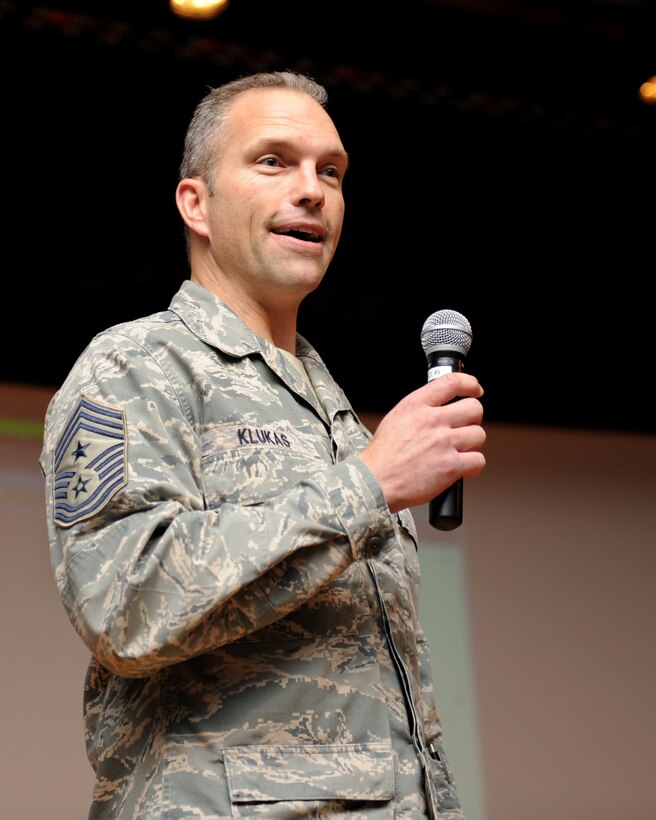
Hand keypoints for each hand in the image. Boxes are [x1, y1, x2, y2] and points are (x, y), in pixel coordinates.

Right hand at [358, 372, 485, 513]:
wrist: (375, 482)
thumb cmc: (382, 455)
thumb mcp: (395, 418)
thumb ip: (420, 409)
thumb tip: (441, 407)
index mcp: (416, 405)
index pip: (452, 382)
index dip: (470, 384)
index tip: (475, 390)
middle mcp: (432, 421)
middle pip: (474, 409)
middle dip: (473, 420)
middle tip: (464, 428)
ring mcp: (443, 443)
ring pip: (479, 435)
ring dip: (473, 444)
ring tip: (459, 451)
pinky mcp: (450, 466)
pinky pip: (478, 460)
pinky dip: (473, 466)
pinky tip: (461, 468)